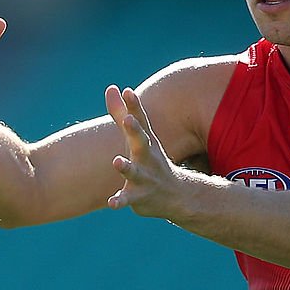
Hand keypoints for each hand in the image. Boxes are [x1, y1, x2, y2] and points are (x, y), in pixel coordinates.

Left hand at [104, 85, 182, 218]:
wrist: (177, 196)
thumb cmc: (151, 159)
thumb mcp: (138, 136)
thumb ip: (121, 112)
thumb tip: (111, 87)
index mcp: (146, 141)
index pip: (141, 121)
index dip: (135, 106)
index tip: (128, 91)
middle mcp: (148, 157)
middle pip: (141, 142)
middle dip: (135, 130)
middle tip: (128, 119)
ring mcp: (145, 177)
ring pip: (135, 172)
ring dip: (127, 167)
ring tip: (117, 161)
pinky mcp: (138, 197)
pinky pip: (128, 199)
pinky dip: (121, 200)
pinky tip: (111, 202)